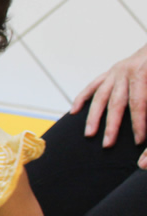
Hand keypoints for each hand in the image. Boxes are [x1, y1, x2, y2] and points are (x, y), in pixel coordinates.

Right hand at [70, 44, 146, 167]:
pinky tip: (74, 111)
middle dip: (112, 125)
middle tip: (107, 144)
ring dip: (93, 116)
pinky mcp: (111, 71)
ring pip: (101, 96)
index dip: (138, 123)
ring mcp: (117, 70)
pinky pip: (93, 86)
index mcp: (143, 72)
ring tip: (89, 133)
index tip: (138, 141)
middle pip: (116, 102)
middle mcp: (127, 70)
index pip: (138, 103)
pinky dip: (82, 98)